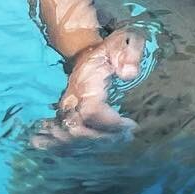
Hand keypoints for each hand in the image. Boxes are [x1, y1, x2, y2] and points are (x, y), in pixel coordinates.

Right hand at [32, 29, 144, 146]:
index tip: (131, 125)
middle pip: (77, 128)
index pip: (92, 110)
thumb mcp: (125, 42)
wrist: (87, 51)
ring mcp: (67, 107)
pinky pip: (64, 136)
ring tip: (117, 142)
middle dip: (102, 138)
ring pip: (69, 135)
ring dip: (91, 145)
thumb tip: (129, 75)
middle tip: (126, 137)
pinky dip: (75, 147)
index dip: (110, 122)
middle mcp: (72, 97)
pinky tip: (92, 151)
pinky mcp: (66, 115)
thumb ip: (129, 55)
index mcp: (85, 81)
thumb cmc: (110, 49)